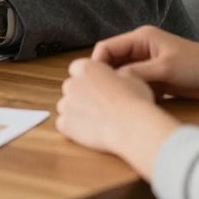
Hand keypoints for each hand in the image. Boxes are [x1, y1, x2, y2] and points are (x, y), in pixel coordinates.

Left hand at [56, 58, 176, 177]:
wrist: (131, 126)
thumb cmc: (134, 102)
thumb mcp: (131, 78)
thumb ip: (117, 74)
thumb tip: (117, 78)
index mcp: (87, 68)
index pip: (78, 68)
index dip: (88, 77)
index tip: (97, 85)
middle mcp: (72, 83)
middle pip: (71, 87)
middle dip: (80, 93)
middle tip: (98, 104)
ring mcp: (66, 104)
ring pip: (66, 105)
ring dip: (76, 110)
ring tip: (95, 118)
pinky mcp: (65, 124)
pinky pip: (63, 124)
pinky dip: (73, 127)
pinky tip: (88, 130)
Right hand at [92, 25, 198, 101]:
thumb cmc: (198, 66)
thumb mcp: (165, 69)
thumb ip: (137, 73)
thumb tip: (112, 81)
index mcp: (141, 37)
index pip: (107, 47)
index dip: (97, 64)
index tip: (93, 84)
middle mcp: (141, 49)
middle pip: (112, 62)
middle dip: (105, 77)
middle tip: (99, 98)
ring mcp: (147, 64)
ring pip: (123, 76)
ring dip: (119, 87)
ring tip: (112, 104)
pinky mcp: (155, 79)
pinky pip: (135, 86)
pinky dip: (131, 94)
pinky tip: (129, 106)